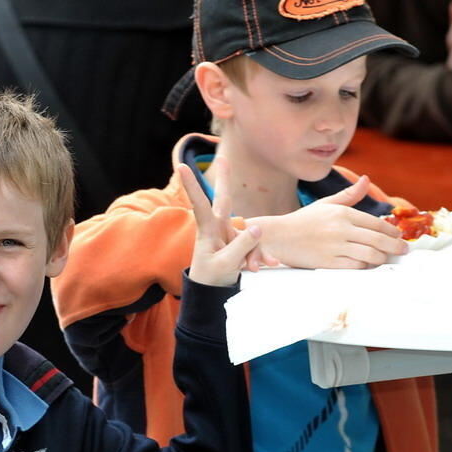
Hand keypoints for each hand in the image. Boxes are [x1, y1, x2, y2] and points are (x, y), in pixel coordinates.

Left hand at [178, 160, 273, 285]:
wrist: (212, 294)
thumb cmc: (212, 279)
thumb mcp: (225, 265)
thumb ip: (240, 246)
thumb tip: (256, 226)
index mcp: (208, 231)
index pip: (200, 205)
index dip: (192, 185)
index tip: (181, 166)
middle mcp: (218, 228)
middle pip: (225, 200)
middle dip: (225, 179)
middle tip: (224, 157)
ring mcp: (229, 234)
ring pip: (249, 235)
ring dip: (254, 252)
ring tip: (253, 269)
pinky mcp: (240, 243)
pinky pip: (256, 246)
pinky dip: (261, 257)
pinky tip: (270, 264)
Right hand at [255, 175, 406, 268]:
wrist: (277, 236)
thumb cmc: (302, 221)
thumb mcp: (325, 204)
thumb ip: (348, 195)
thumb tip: (366, 180)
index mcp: (342, 213)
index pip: (377, 223)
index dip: (392, 232)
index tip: (398, 237)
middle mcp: (341, 229)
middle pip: (379, 240)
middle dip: (395, 247)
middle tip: (402, 251)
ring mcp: (335, 247)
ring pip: (371, 255)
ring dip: (382, 259)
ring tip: (385, 259)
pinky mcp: (328, 262)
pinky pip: (355, 267)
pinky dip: (365, 268)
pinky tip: (367, 266)